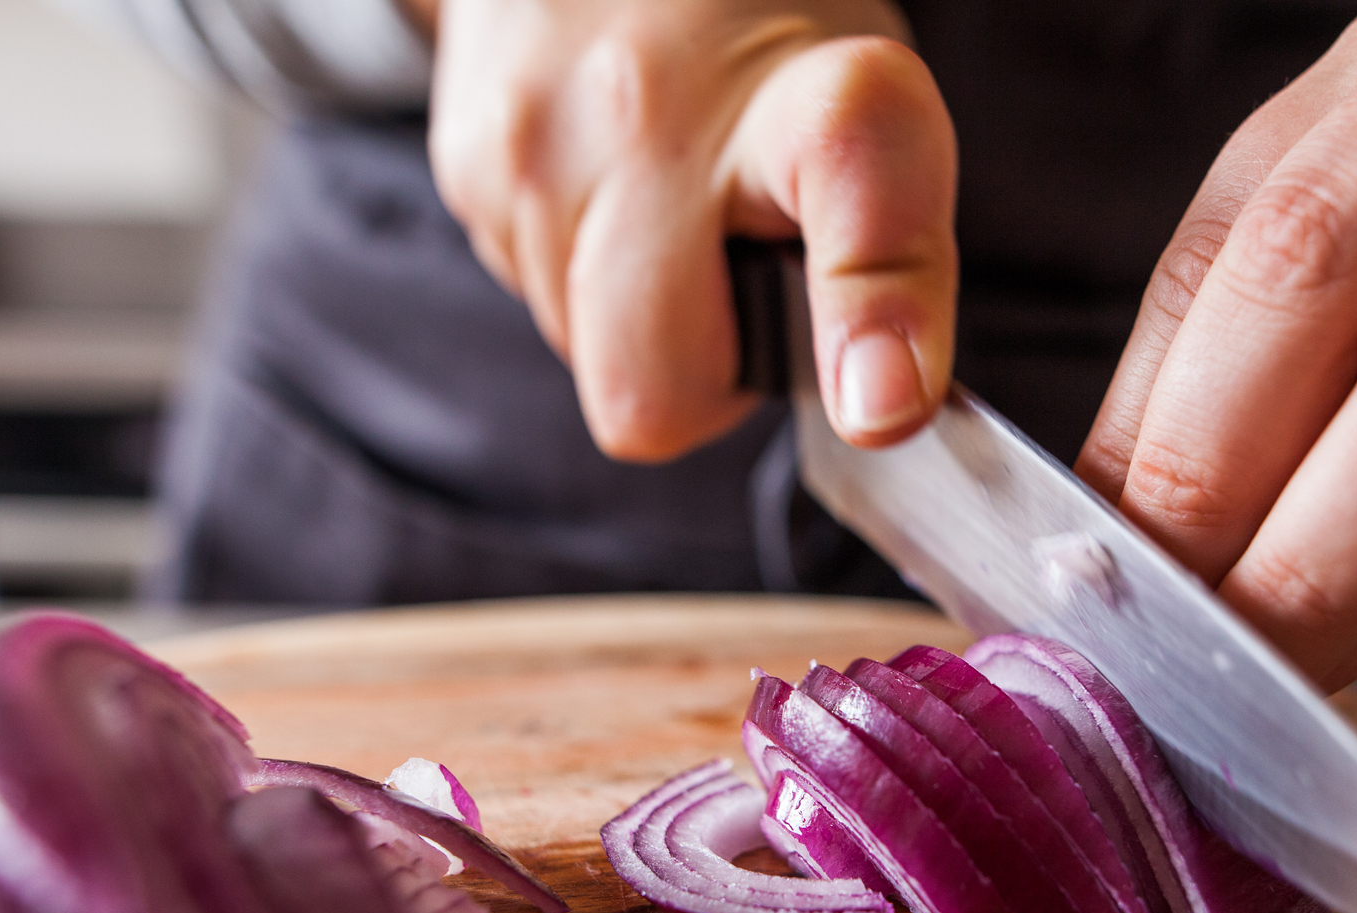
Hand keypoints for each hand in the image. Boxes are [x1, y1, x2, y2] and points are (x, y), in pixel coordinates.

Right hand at [421, 0, 956, 459]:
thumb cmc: (765, 54)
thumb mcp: (875, 123)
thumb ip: (889, 268)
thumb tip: (876, 412)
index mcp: (807, 90)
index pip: (849, 179)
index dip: (872, 312)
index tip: (882, 404)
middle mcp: (654, 108)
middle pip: (654, 387)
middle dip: (702, 381)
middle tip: (744, 284)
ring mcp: (536, 138)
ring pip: (587, 359)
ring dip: (640, 323)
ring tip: (674, 210)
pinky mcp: (467, 163)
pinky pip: (539, 303)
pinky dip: (583, 277)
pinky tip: (612, 190)